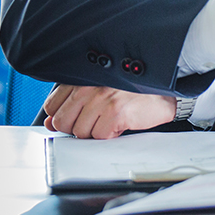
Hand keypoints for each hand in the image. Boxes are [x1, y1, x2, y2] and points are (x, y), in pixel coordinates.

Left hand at [44, 84, 177, 138]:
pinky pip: (99, 136)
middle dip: (77, 127)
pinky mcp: (115, 113)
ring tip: (111, 119)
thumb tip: (50, 124)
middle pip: (62, 122)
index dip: (64, 116)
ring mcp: (102, 99)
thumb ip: (71, 105)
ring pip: (80, 132)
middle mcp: (89, 86)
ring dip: (96, 131)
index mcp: (82, 78)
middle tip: (97, 120)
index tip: (78, 116)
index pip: (52, 106)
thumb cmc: (132, 91)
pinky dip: (111, 134)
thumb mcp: (98, 92)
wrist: (164, 93)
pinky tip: (121, 122)